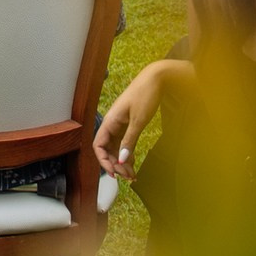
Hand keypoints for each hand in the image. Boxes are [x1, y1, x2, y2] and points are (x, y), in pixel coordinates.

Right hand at [96, 60, 187, 180]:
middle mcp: (111, 124)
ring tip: (132, 174)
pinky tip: (133, 162)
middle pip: (107, 150)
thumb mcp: (138, 121)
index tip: (115, 173)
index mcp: (109, 121)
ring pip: (115, 148)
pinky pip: (123, 142)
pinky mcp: (127, 124)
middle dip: (116, 165)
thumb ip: (129, 141)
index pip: (98, 146)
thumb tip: (121, 160)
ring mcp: (119, 124)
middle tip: (128, 176)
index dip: (104, 161)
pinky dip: (127, 153)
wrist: (156, 78)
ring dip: (122, 161)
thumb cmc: (145, 95)